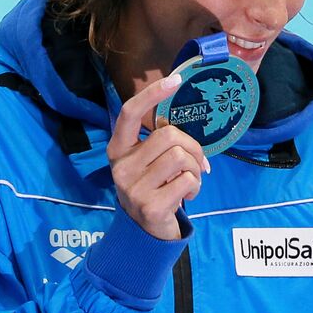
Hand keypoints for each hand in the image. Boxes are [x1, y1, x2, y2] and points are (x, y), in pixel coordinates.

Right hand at [107, 74, 209, 240]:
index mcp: (117, 149)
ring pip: (181, 157)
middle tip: (195, 164)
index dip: (152, 94)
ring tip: (188, 181)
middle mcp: (120, 166)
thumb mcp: (146, 162)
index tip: (176, 80)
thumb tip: (184, 134)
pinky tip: (187, 195)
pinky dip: (195, 186)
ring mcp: (132, 187)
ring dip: (195, 169)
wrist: (143, 232)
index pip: (129, 113)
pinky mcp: (150, 205)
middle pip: (168, 135)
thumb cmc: (151, 188)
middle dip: (192, 147)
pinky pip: (187, 180)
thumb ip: (158, 143)